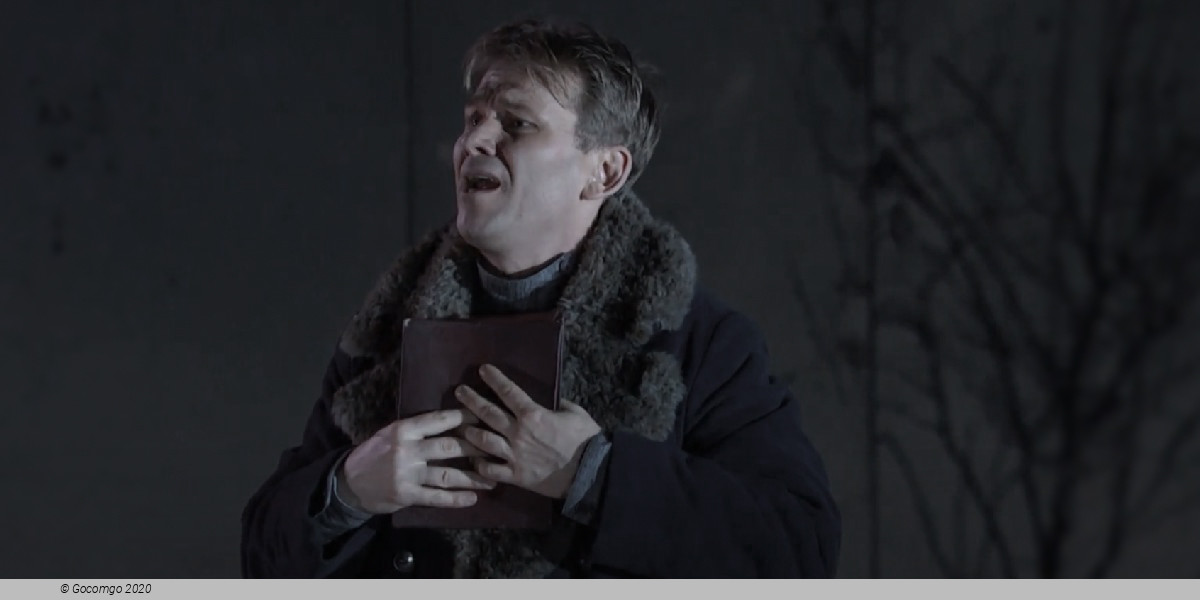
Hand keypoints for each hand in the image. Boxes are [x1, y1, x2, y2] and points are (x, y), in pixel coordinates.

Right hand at [340, 409, 495, 513]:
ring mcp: (407, 475)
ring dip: (472, 478)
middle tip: (497, 449)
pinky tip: (472, 499)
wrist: (349, 481)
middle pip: (449, 447)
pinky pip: (436, 498)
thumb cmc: (374, 453)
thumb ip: (418, 429)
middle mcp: (407, 450)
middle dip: (476, 448)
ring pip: (447, 475)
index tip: (483, 416)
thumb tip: (452, 420)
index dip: (464, 418)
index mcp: (404, 430)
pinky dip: (456, 499)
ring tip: (492, 479)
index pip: (439, 421)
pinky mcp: (407, 496)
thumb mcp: (391, 433)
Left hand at [455, 364, 601, 498]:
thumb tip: (553, 400)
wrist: (590, 473)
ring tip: (461, 427)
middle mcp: (518, 432)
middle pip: (488, 413)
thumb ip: (560, 404)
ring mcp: (514, 455)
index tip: (483, 370)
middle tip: (459, 392)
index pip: (508, 392)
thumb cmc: (586, 440)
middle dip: (471, 400)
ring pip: (483, 441)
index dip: (494, 379)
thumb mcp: (576, 413)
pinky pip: (491, 470)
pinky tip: (474, 461)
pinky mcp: (516, 475)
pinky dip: (480, 466)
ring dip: (469, 432)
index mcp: (533, 414)